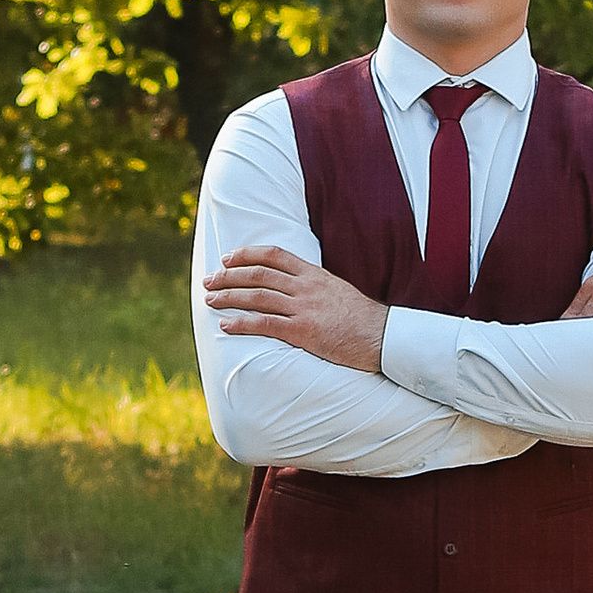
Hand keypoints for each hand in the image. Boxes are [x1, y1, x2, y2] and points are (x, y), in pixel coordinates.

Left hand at [200, 246, 389, 371]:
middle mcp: (306, 287)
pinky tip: (226, 325)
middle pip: (258, 274)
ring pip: (257, 296)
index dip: (247, 254)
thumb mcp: (337, 291)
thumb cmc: (362, 319)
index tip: (228, 258)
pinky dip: (242, 323)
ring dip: (228, 297)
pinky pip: (266, 324)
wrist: (384, 337)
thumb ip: (314, 286)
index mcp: (314, 274)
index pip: (274, 255)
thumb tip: (292, 287)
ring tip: (209, 300)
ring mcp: (304, 309)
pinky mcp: (304, 332)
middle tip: (209, 281)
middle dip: (228, 276)